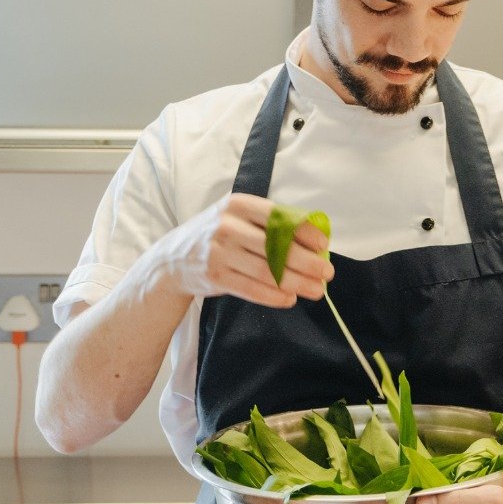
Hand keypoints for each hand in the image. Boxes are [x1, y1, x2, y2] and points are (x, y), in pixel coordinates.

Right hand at [148, 192, 333, 307]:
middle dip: (307, 262)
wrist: (174, 258)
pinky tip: (290, 299)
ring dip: (297, 283)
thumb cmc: (221, 235)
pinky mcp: (215, 276)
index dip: (304, 232)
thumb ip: (272, 226)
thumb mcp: (241, 218)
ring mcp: (218, 251)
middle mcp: (227, 225)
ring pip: (267, 271)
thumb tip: (317, 243)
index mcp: (239, 204)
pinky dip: (274, 296)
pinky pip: (251, 289)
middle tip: (328, 273)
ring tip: (317, 290)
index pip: (279, 217)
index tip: (324, 246)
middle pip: (276, 247)